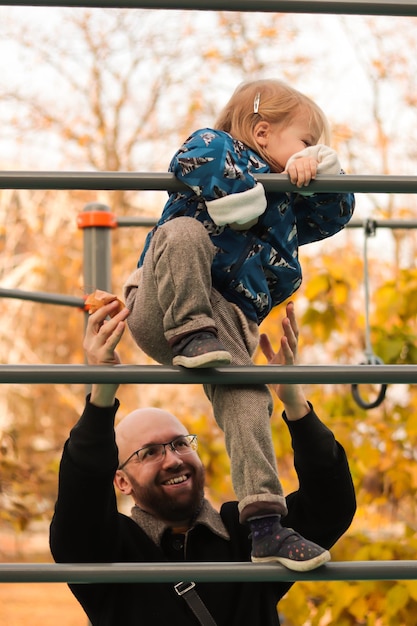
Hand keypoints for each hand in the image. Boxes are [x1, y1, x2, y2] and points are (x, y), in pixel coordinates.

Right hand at [83, 302, 128, 405]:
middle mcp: (89, 342)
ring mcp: (95, 350)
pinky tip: (123, 324)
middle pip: (95, 320)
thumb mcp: (102, 345)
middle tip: (116, 301)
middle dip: (105, 309)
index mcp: (88, 338)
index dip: (100, 308)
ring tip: (126, 310)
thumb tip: (110, 317)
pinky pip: (111, 341)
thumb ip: (104, 333)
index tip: (110, 299)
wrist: (104, 383)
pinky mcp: (104, 356)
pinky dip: (117, 332)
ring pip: (104, 329)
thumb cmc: (106, 362)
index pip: (91, 319)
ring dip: (116, 318)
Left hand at [259, 301, 309, 420]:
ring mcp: (292, 359)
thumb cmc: (280, 377)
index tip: (290, 303)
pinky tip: (284, 339)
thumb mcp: (272, 360)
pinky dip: (287, 347)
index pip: (290, 329)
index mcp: (287, 348)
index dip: (290, 317)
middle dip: (292, 318)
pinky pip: (289, 356)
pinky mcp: (290, 369)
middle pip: (293, 332)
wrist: (287, 396)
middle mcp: (292, 351)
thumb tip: (262, 334)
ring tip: (286, 319)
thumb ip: (267, 348)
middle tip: (290, 305)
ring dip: (289, 331)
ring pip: (292, 342)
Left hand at [284, 156, 317, 187]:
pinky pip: (313, 167)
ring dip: (307, 178)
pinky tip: (312, 178)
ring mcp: (306, 160)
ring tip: (306, 183)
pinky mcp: (312, 161)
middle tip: (300, 185)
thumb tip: (278, 178)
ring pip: (307, 170)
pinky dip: (313, 173)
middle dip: (301, 180)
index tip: (294, 182)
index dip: (293, 177)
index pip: (292, 170)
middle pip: (300, 171)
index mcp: (292, 165)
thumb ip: (286, 175)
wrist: (304, 161)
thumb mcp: (290, 172)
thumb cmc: (296, 169)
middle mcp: (299, 162)